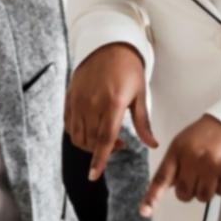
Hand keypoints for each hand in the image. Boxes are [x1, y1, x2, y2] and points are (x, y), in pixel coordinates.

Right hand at [65, 43, 156, 179]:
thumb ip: (143, 123)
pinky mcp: (70, 97)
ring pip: (78, 135)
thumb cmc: (128, 69)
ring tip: (104, 138)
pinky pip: (69, 124)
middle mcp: (92, 103)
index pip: (104, 139)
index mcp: (113, 103)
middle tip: (118, 144)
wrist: (108, 45)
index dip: (99, 160)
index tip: (93, 176)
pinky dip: (77, 133)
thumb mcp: (140, 94)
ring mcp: (78, 100)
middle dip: (102, 151)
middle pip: (91, 141)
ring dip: (89, 145)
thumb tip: (152, 144)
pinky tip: (89, 129)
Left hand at [139, 115, 220, 215]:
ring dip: (208, 189)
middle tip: (198, 176)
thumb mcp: (184, 143)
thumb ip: (174, 165)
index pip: (162, 177)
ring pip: (204, 196)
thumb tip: (168, 188)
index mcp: (178, 149)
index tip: (145, 211)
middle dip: (190, 190)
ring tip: (213, 171)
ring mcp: (214, 163)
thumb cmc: (206, 135)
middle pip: (185, 194)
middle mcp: (195, 156)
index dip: (152, 197)